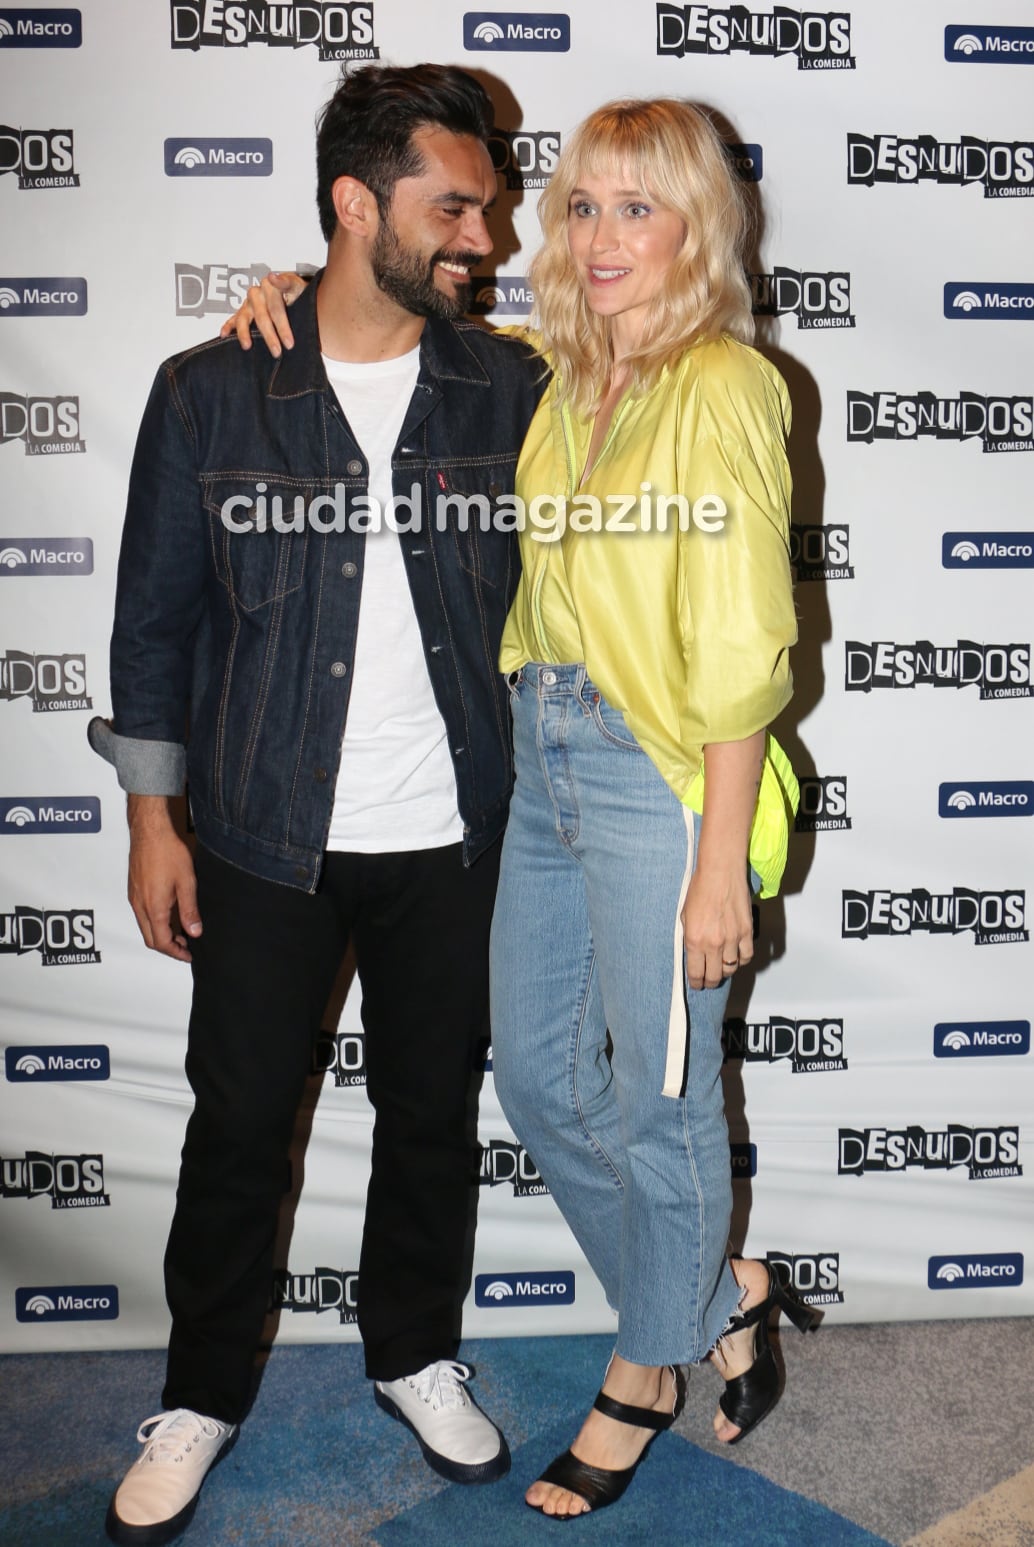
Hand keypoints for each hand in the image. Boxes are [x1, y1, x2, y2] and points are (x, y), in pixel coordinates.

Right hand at [127, 797, 200, 961]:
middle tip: (187, 947)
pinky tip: (170, 915)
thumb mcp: (186, 882)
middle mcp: (139, 906)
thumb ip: (190, 910)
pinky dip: (155, 922)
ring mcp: (134, 898)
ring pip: (145, 927)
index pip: (161, 942)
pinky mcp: (133, 890)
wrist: (149, 831)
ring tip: (181, 931)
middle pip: (150, 939)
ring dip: (161, 934)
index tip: (189, 955)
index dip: (176, 952)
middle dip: (168, 947)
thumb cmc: (168, 852)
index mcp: (153, 907)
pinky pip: (142, 915)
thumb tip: (195, 932)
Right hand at [219, 270, 306, 354]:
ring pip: (243, 318)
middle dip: (269, 336)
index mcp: (270, 287)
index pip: (276, 308)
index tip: (289, 342)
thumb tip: (272, 277)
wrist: (290, 289)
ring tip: (247, 345)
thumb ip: (286, 281)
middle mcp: (257, 294)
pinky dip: (228, 326)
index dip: (282, 326)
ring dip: (244, 333)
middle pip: (261, 316)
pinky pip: (233, 318)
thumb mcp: (296, 283)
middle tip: (277, 351)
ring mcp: (248, 303)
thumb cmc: (294, 289)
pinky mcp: (243, 311)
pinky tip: (224, 334)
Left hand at [681, 865, 752, 990]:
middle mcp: (713, 943)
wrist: (720, 872)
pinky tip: (736, 957)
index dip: (696, 983)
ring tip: (722, 968)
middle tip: (709, 981)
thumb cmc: (700, 889)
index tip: (697, 984)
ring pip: (731, 968)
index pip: (696, 973)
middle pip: (714, 975)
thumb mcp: (684, 915)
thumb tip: (692, 952)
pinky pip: (746, 956)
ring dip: (725, 971)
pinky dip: (741, 960)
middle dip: (710, 981)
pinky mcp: (746, 931)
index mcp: (694, 939)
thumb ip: (689, 936)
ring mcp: (732, 938)